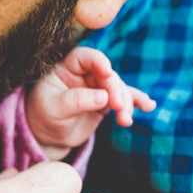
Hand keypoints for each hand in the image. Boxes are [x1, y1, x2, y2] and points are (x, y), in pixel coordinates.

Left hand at [28, 47, 155, 157]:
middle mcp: (85, 73)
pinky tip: (148, 106)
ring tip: (125, 121)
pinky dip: (137, 101)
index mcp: (67, 67)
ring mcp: (98, 87)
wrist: (48, 135)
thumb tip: (104, 97)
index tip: (107, 72)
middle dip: (116, 90)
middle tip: (119, 108)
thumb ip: (77, 101)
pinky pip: (125, 98)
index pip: (85, 57)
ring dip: (126, 103)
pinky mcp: (107, 101)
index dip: (98, 62)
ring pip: (118, 88)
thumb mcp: (55, 109)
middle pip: (107, 75)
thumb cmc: (44, 117)